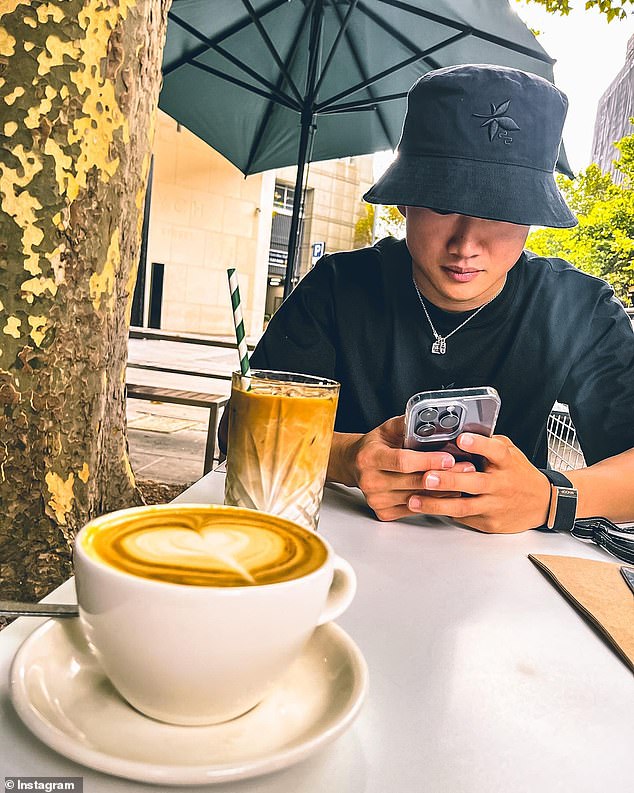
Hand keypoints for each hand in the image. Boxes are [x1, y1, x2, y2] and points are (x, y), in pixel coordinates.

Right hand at [335, 416, 474, 521]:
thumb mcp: (387, 428)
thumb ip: (407, 424)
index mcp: (369, 457)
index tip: (450, 458)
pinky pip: (415, 509)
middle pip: (413, 481)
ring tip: (463, 479)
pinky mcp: (383, 512)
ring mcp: (376, 499)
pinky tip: (447, 492)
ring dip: (443, 490)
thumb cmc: (375, 445)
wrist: (354, 465)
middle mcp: (370, 481)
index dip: (428, 461)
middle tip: (467, 468)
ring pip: (418, 498)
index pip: (403, 461)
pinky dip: (433, 501)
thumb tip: (431, 418)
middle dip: (444, 475)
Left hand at [407, 433, 550, 532]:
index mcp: (507, 462)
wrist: (542, 504)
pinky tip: (426, 508)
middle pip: (474, 483)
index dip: (479, 445)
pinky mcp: (489, 523)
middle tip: (427, 477)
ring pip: (463, 507)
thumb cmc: (518, 474)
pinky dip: (444, 512)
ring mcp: (494, 506)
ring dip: (436, 504)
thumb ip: (488, 443)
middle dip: (449, 480)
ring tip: (414, 500)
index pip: (495, 451)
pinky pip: (463, 518)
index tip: (461, 439)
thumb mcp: (510, 452)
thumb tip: (460, 430)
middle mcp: (501, 484)